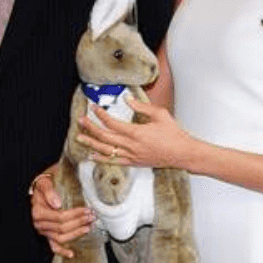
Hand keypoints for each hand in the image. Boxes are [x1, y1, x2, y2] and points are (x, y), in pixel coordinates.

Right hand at [28, 165, 93, 257]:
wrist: (38, 191)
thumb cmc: (42, 187)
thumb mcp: (44, 184)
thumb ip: (49, 192)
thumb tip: (58, 204)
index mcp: (38, 212)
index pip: (59, 217)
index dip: (75, 215)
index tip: (87, 210)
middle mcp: (40, 224)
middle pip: (62, 228)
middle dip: (79, 222)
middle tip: (91, 217)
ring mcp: (44, 231)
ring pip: (60, 238)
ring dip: (76, 233)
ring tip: (88, 227)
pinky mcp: (47, 235)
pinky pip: (53, 246)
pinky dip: (61, 251)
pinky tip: (71, 254)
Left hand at [75, 99, 193, 170]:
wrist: (183, 153)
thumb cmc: (174, 134)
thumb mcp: (160, 115)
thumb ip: (142, 107)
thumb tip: (128, 99)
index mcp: (137, 133)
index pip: (112, 123)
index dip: (101, 115)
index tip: (94, 108)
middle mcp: (132, 146)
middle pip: (105, 137)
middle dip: (91, 128)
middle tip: (81, 120)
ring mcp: (132, 156)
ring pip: (107, 150)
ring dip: (91, 143)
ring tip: (80, 137)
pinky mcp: (134, 163)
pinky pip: (114, 162)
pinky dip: (102, 159)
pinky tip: (92, 156)